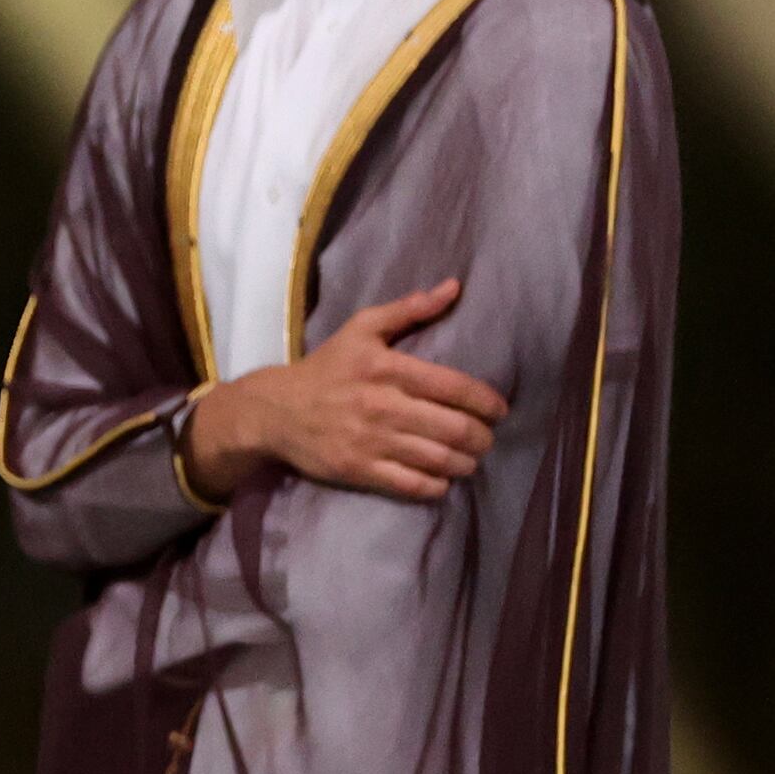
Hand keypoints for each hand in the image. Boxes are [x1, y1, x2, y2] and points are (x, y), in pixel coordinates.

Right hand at [185, 278, 507, 503]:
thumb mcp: (361, 328)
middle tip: (487, 438)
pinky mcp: (359, 470)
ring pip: (439, 459)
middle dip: (483, 438)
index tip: (498, 410)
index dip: (487, 402)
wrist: (276, 410)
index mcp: (387, 367)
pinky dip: (437, 485)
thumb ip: (408, 309)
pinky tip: (442, 478)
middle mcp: (382, 405)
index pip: (455, 387)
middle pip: (455, 428)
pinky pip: (413, 485)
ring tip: (470, 459)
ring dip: (466, 463)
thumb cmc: (326, 368)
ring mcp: (371, 441)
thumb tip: (453, 288)